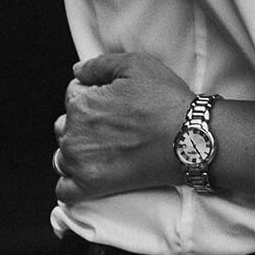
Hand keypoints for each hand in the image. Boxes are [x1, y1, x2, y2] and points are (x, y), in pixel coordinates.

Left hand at [53, 51, 194, 205]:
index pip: (72, 94)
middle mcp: (74, 135)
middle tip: (116, 123)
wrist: (190, 139)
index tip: (115, 100)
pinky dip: (72, 183)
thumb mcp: (137, 65)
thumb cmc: (166, 102)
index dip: (94, 92)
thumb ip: (99, 64)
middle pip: (66, 124)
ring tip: (109, 147)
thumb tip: (77, 71)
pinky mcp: (91, 187)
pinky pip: (65, 190)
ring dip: (79, 150)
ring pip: (64, 155)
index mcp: (81, 104)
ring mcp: (80, 164)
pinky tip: (90, 173)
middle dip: (85, 122)